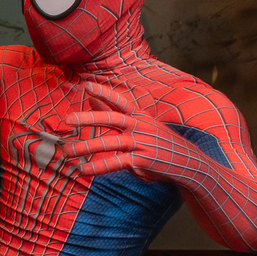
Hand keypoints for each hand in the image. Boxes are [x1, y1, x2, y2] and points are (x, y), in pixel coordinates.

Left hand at [60, 83, 187, 181]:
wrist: (189, 163)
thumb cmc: (159, 142)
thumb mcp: (140, 124)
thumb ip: (114, 112)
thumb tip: (91, 98)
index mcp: (139, 116)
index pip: (120, 101)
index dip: (104, 92)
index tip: (86, 86)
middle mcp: (140, 127)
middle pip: (112, 119)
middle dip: (89, 118)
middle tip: (68, 119)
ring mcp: (142, 144)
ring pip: (110, 143)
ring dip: (86, 147)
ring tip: (67, 152)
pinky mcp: (142, 161)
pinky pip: (116, 163)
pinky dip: (98, 166)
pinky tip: (83, 169)